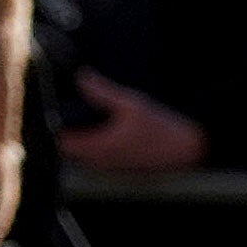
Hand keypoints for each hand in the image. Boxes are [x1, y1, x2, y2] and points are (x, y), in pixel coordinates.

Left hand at [54, 74, 207, 177]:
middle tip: (77, 112)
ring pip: (83, 155)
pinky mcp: (120, 169)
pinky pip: (98, 159)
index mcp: (97, 147)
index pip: (60, 142)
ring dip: (83, 140)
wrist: (188, 149)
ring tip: (92, 120)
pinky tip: (110, 131)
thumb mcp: (131, 103)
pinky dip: (97, 146)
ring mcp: (109, 168)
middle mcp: (99, 162)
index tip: (62, 110)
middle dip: (69, 132)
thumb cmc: (161, 127)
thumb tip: (81, 77)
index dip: (58, 126)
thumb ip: (103, 91)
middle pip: (69, 150)